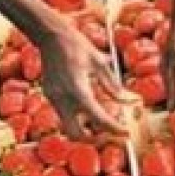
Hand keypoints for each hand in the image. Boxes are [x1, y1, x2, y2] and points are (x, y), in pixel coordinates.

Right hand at [33, 22, 128, 140]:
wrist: (51, 36)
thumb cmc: (77, 45)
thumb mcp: (99, 62)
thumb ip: (112, 84)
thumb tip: (125, 100)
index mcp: (78, 90)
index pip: (98, 119)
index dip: (114, 129)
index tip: (125, 133)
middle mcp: (63, 99)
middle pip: (76, 135)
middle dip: (93, 139)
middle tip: (110, 135)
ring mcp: (53, 99)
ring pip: (68, 126)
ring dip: (85, 128)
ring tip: (103, 121)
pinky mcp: (49, 95)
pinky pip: (64, 114)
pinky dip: (77, 116)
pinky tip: (89, 107)